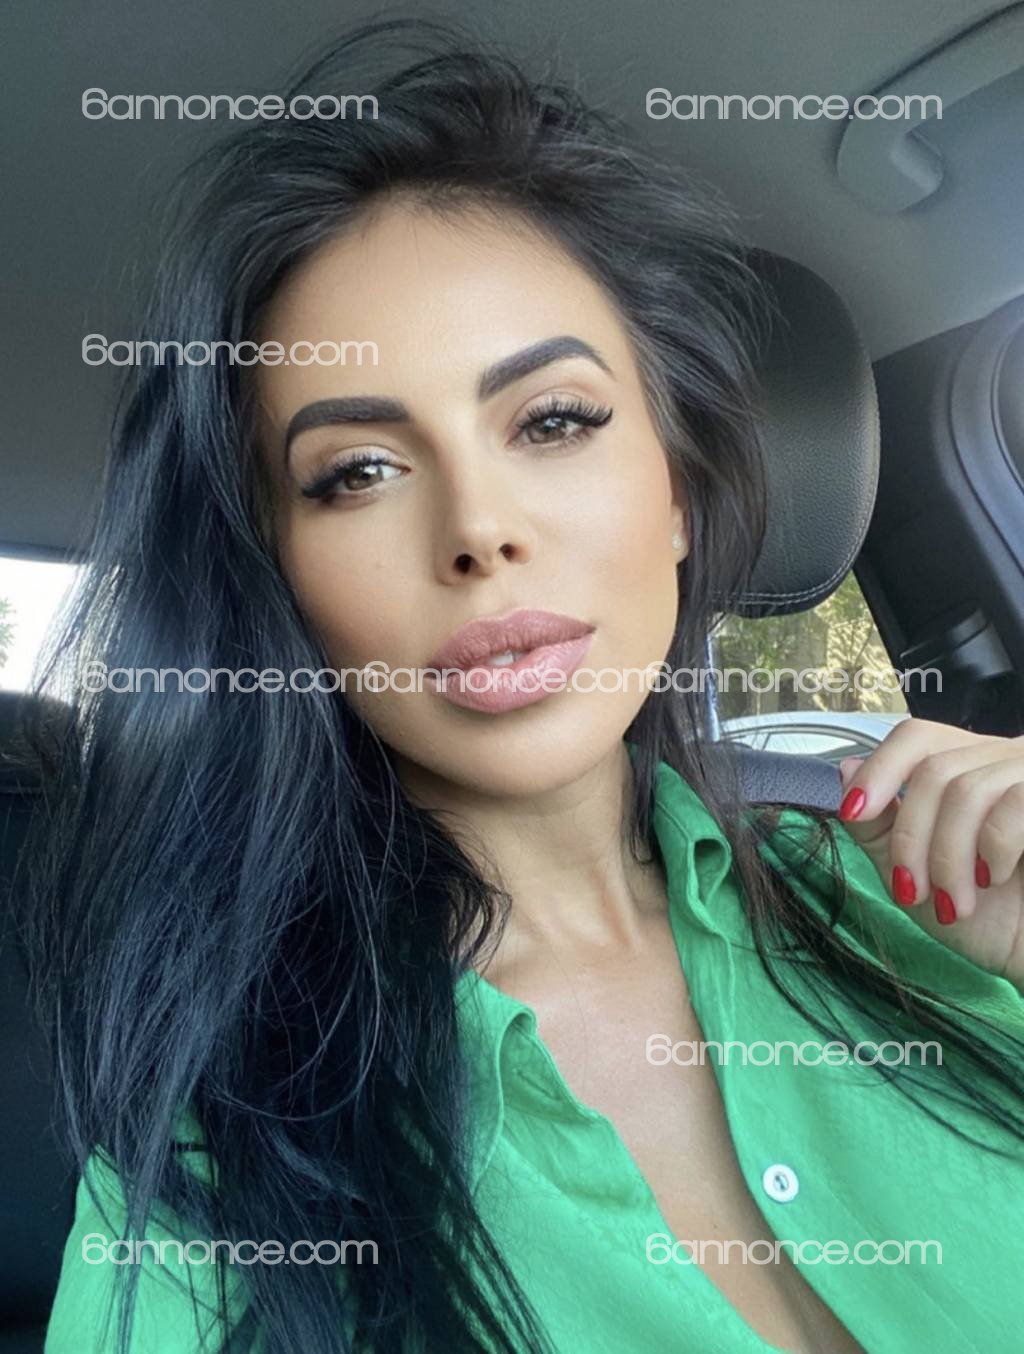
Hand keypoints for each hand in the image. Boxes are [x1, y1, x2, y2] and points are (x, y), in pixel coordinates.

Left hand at [835, 717, 1023, 990]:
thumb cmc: (988, 920)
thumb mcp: (915, 873)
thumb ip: (879, 826)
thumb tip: (846, 769)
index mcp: (968, 769)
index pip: (916, 738)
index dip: (879, 770)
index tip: (852, 811)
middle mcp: (1002, 761)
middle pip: (933, 770)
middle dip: (911, 839)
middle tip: (912, 891)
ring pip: (965, 790)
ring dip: (947, 859)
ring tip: (954, 903)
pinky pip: (1011, 807)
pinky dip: (992, 851)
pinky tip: (995, 880)